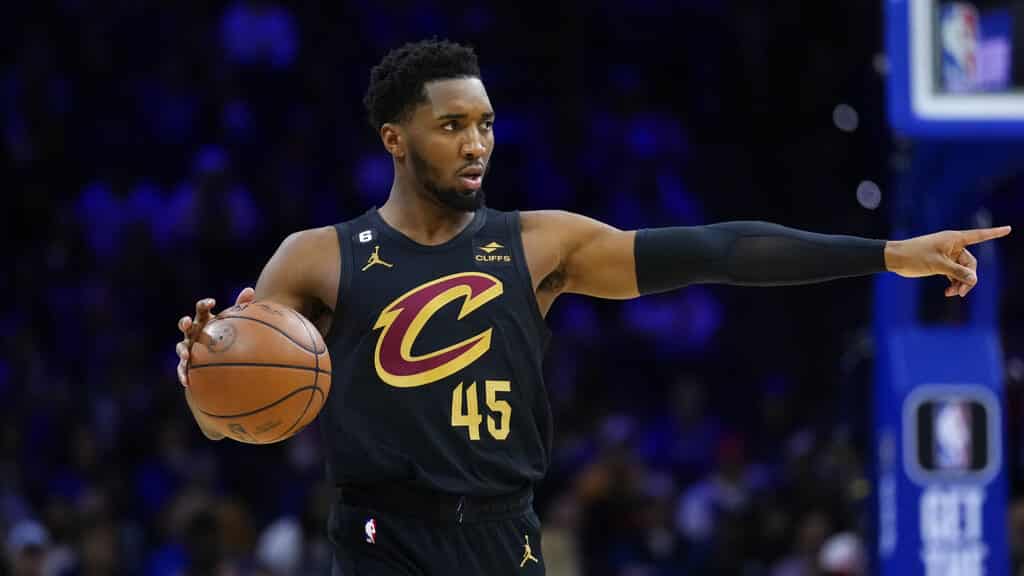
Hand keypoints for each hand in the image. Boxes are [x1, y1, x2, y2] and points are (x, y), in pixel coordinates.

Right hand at [176, 287, 255, 386]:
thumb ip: (240, 306)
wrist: (220, 352)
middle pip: (185, 325)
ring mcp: (188, 347)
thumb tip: (250, 289)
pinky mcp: (187, 362)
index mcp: (203, 320)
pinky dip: (183, 374)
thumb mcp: (235, 322)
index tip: (213, 302)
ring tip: (186, 356)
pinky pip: (183, 368)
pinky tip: (187, 382)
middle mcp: (193, 332)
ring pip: (180, 347)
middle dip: (184, 323)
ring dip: (182, 351)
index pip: (201, 309)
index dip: (205, 304)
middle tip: (187, 323)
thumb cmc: (229, 334)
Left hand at [884, 226, 1011, 297]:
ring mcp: (946, 254)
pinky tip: (948, 292)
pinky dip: (952, 282)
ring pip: (962, 270)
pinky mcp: (940, 262)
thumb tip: (974, 279)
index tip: (1009, 228)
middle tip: (961, 292)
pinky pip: (953, 273)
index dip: (994, 233)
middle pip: (970, 263)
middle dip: (968, 278)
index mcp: (954, 239)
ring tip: (951, 294)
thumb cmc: (914, 257)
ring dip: (960, 282)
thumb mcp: (938, 265)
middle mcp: (952, 245)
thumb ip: (957, 272)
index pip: (979, 236)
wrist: (894, 258)